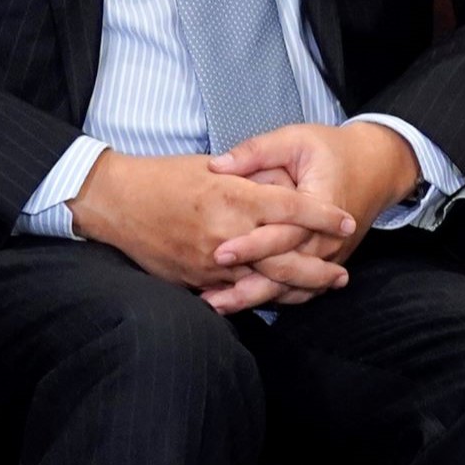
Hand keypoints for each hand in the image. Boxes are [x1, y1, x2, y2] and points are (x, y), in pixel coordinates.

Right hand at [68, 150, 358, 314]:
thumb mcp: (211, 167)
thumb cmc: (164, 177)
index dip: (324, 217)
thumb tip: (283, 186)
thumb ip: (249, 179)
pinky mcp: (195, 279)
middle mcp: (226, 233)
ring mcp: (210, 261)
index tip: (348, 222)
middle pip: (286, 258)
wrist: (116, 201)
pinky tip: (281, 297)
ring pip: (264, 283)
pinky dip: (260, 296)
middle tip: (343, 274)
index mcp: (234, 196)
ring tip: (321, 289)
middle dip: (319, 269)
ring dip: (297, 289)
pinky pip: (234, 294)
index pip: (292, 208)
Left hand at [207, 121, 422, 297]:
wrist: (376, 167)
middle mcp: (329, 238)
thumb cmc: (331, 150)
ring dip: (255, 299)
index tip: (218, 253)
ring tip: (218, 306)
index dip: (251, 245)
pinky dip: (274, 299)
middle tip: (209, 296)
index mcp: (322, 205)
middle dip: (247, 284)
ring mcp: (331, 255)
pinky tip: (244, 305)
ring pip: (293, 287)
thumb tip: (216, 166)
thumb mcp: (295, 139)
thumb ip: (256, 152)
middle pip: (287, 270)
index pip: (284, 233)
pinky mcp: (328, 263)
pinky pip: (302, 289)